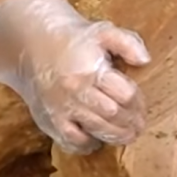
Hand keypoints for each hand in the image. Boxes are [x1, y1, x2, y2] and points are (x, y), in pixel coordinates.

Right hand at [0, 0, 151, 154]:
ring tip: (127, 136)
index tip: (143, 106)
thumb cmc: (74, 38)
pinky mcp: (48, 118)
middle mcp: (75, 90)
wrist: (31, 42)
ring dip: (115, 136)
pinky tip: (97, 140)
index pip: (125, 94)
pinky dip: (86, 144)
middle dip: (131, 123)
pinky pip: (70, 140)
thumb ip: (127, 43)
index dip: (138, 103)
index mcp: (91, 69)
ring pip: (95, 129)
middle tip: (140, 126)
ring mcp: (60, 107)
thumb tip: (145, 60)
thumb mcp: (103, 32)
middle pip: (113, 114)